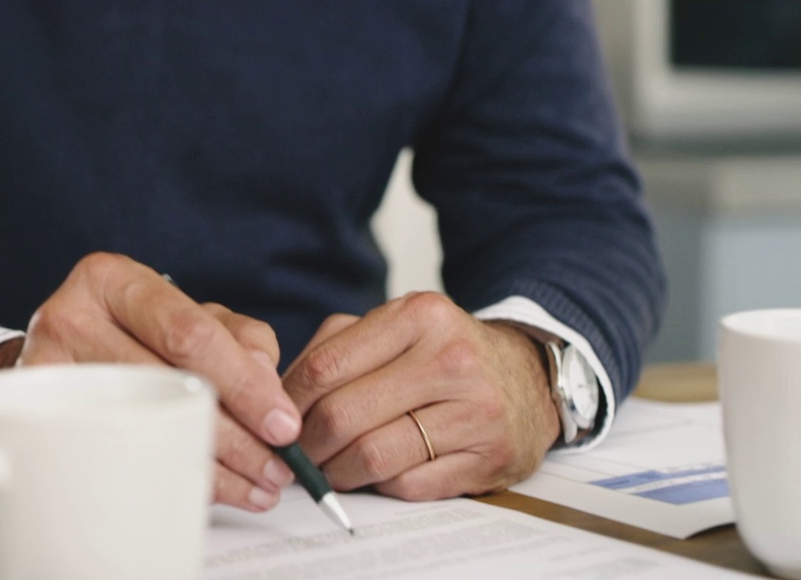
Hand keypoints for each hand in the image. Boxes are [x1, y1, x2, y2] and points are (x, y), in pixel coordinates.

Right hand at [17, 252, 300, 511]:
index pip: (189, 333)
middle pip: (168, 382)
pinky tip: (202, 488)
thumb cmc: (128, 335)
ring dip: (210, 467)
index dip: (244, 383)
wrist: (52, 358)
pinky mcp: (35, 418)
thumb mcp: (182, 316)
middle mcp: (71, 315)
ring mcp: (46, 370)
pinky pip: (115, 457)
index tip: (283, 425)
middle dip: (237, 437)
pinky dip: (166, 476)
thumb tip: (269, 388)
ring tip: (254, 487)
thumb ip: (236, 338)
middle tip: (276, 469)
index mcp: (113, 280)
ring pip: (144, 428)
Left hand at [281, 291, 560, 499]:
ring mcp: (475, 411)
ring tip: (328, 468)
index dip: (287, 403)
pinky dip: (378, 485)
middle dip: (307, 444)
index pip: (326, 367)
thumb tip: (277, 397)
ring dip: (336, 471)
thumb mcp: (395, 327)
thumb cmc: (445, 354)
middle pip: (344, 415)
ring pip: (372, 456)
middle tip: (295, 454)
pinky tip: (374, 474)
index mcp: (419, 316)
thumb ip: (333, 349)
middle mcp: (451, 359)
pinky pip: (407, 484)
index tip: (274, 421)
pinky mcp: (489, 457)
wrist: (528, 377)